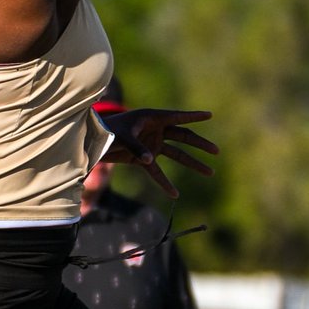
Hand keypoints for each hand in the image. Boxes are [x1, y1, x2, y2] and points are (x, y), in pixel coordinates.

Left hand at [100, 108, 217, 197]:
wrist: (92, 140)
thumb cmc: (107, 131)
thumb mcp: (122, 136)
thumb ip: (136, 147)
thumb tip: (149, 160)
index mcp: (152, 118)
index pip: (177, 117)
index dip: (194, 116)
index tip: (209, 114)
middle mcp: (155, 130)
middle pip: (183, 137)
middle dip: (200, 144)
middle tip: (216, 151)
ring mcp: (151, 145)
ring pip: (177, 154)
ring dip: (192, 162)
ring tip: (210, 172)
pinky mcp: (143, 159)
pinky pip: (157, 172)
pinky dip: (165, 183)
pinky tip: (175, 195)